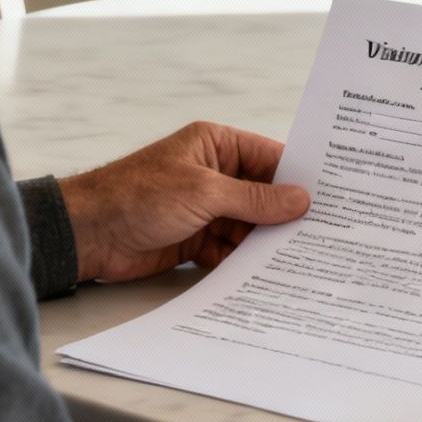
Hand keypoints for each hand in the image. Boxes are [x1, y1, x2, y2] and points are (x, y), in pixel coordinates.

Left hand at [57, 120, 310, 282]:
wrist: (89, 234)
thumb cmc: (137, 195)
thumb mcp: (203, 192)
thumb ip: (254, 198)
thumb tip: (300, 199)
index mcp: (217, 146)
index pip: (270, 157)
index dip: (299, 177)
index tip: (332, 196)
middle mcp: (215, 174)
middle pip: (264, 195)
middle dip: (287, 215)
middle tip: (325, 234)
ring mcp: (206, 208)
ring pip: (250, 225)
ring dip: (267, 243)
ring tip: (302, 260)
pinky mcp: (196, 239)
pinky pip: (231, 249)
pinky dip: (244, 262)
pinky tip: (267, 275)